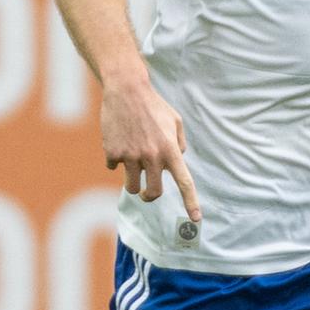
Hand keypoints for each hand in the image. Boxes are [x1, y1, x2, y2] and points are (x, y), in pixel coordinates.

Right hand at [101, 78, 201, 221]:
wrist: (126, 90)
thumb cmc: (154, 105)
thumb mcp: (175, 121)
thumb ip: (179, 144)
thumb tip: (177, 162)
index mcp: (171, 150)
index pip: (184, 182)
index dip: (191, 202)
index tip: (196, 219)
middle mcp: (152, 156)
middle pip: (153, 193)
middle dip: (150, 196)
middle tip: (148, 191)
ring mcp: (131, 156)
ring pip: (132, 187)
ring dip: (132, 181)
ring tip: (132, 162)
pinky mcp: (113, 152)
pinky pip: (113, 167)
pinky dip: (116, 159)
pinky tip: (118, 141)